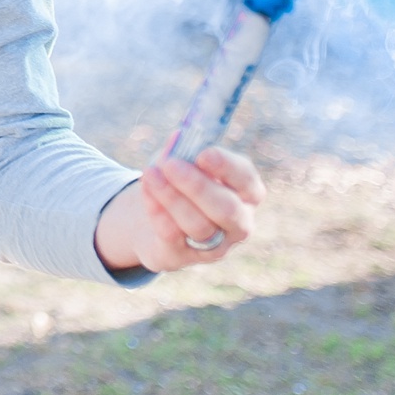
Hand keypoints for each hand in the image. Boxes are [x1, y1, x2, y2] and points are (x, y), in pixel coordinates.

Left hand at [93, 147, 264, 273]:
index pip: (247, 181)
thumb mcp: (182, 160)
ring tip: (150, 174)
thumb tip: (177, 137)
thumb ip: (182, 149)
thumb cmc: (179, 181)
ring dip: (171, 197)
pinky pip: (173, 237)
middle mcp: (238, 223)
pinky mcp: (183, 257)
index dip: (228, 167)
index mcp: (246, 193)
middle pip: (227, 210)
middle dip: (197, 186)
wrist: (155, 218)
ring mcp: (214, 245)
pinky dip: (157, 211)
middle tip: (170, 164)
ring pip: (199, 226)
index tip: (203, 154)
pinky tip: (146, 190)